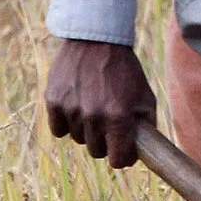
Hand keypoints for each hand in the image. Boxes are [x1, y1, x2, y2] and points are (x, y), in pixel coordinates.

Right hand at [45, 38, 157, 167]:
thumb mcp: (145, 96)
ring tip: (94, 108)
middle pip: (96, 152)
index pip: (118, 160)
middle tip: (110, 126)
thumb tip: (142, 152)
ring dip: (87, 131)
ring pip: (78, 139)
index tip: (124, 152)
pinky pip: (58, 129)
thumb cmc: (125, 71)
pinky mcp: (53, 101)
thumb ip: (146, 126)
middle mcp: (93, 115)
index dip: (123, 158)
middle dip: (105, 143)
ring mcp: (71, 108)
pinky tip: (77, 107)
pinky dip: (67, 124)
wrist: (96, 40)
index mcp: (118, 116)